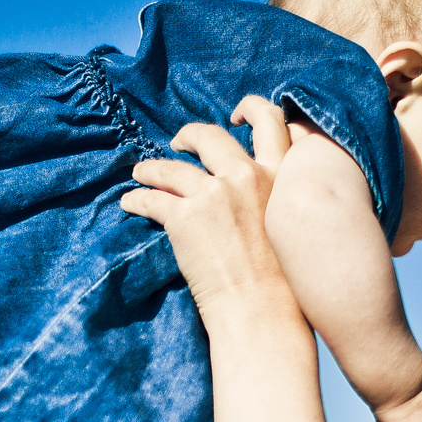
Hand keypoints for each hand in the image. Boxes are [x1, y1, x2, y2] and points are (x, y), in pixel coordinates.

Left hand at [120, 96, 297, 321]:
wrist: (261, 311)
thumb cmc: (280, 284)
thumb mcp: (291, 226)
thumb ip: (275, 198)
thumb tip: (250, 191)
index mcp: (280, 177)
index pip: (272, 123)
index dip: (252, 109)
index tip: (236, 115)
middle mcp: (248, 176)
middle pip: (211, 135)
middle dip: (190, 134)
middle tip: (179, 142)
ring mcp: (214, 194)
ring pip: (173, 167)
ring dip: (152, 168)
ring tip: (141, 172)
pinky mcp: (184, 217)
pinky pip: (151, 199)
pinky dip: (137, 199)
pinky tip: (129, 202)